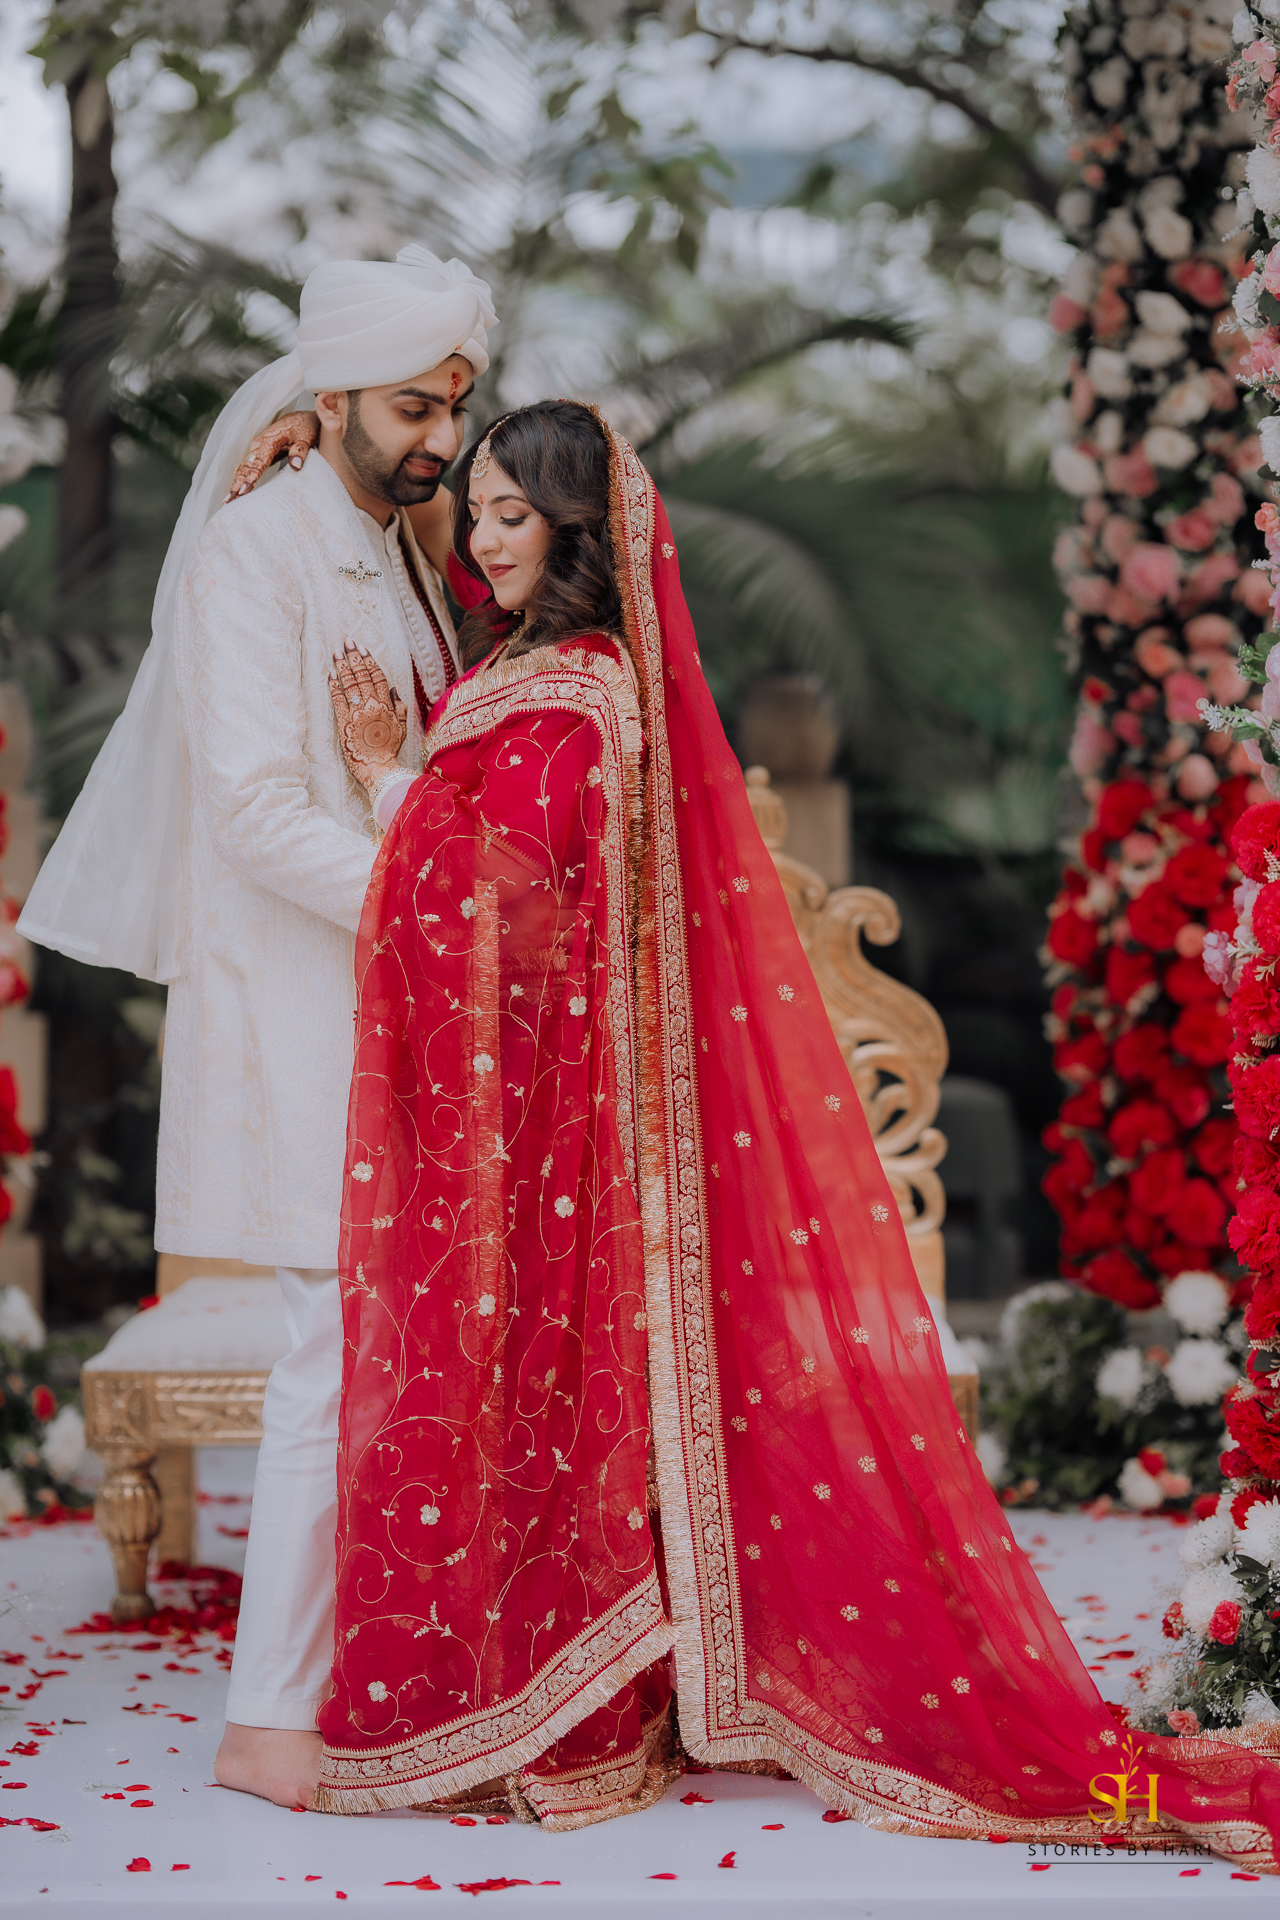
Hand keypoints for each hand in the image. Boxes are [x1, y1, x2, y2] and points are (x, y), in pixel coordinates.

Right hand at [225, 411, 319, 501]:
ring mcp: (258, 448)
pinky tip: (237, 492)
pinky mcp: (260, 452)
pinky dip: (242, 479)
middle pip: (245, 467)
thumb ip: (300, 451)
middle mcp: (259, 443)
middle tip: (228, 501)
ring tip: (228, 501)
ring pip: (244, 468)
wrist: (303, 418)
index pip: (258, 463)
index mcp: (270, 440)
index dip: (250, 478)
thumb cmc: (306, 427)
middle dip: (236, 484)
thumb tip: (295, 466)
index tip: (243, 492)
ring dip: (236, 483)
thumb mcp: (306, 437)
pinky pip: (249, 467)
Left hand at [329, 643, 407, 793]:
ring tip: (336, 653)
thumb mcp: (402, 728)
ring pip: (350, 683)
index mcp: (387, 704)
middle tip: (347, 642)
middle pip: (362, 675)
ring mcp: (358, 712)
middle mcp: (373, 704)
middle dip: (354, 656)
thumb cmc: (390, 750)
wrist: (379, 768)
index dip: (370, 661)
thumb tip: (394, 688)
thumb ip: (400, 706)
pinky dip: (334, 685)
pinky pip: (338, 699)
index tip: (363, 649)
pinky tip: (330, 674)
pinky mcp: (344, 721)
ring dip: (342, 666)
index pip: (378, 676)